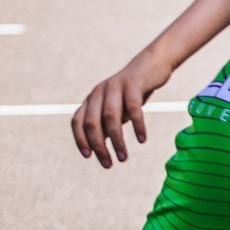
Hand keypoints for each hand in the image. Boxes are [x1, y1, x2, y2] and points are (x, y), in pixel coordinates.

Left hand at [73, 50, 172, 168]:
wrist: (152, 65)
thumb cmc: (134, 90)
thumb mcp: (117, 106)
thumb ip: (107, 121)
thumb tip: (101, 145)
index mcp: (92, 98)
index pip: (78, 121)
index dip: (80, 139)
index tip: (89, 157)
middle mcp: (99, 92)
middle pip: (92, 123)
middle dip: (99, 145)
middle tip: (109, 164)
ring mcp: (115, 87)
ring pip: (110, 117)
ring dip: (117, 140)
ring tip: (124, 157)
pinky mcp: (133, 84)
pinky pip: (132, 108)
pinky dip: (137, 126)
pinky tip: (141, 140)